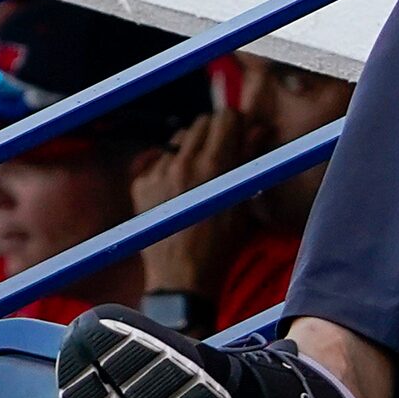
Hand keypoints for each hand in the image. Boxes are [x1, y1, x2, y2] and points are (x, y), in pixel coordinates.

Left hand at [133, 109, 267, 294]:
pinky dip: (169, 166)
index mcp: (214, 166)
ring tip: (199, 172)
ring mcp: (158, 173)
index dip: (236, 124)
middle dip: (215, 132)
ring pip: (179, 138)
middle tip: (222, 153)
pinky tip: (178, 188)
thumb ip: (250, 162)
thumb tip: (259, 132)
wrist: (182, 280)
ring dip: (191, 147)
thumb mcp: (243, 205)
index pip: (226, 117)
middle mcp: (183, 163)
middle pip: (202, 122)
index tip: (240, 134)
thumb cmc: (220, 248)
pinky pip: (157, 159)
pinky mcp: (140, 184)